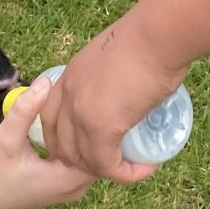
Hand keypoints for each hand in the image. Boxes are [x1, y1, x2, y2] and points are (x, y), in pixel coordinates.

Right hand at [0, 78, 97, 208]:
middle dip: (91, 124)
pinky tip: (63, 123)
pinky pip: (77, 160)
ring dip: (82, 133)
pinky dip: (73, 142)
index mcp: (66, 180)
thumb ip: (25, 110)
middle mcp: (74, 188)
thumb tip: (46, 81)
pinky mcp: (60, 185)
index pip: (100, 148)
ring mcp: (68, 189)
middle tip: (85, 95)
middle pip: (98, 151)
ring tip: (76, 105)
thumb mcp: (4, 140)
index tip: (90, 97)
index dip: (97, 121)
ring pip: (88, 155)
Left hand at [36, 17, 178, 182]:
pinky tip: (143, 170)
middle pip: (60, 142)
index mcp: (71, 75)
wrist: (158, 35)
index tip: (84, 146)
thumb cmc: (150, 37)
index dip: (64, 136)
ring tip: (128, 169)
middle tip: (107, 164)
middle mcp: (69, 95)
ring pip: (82, 159)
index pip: (51, 115)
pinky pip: (106, 164)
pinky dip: (124, 174)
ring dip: (103, 170)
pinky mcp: (102, 127)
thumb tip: (131, 86)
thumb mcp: (118, 55)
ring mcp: (81, 112)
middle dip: (79, 160)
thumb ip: (114, 73)